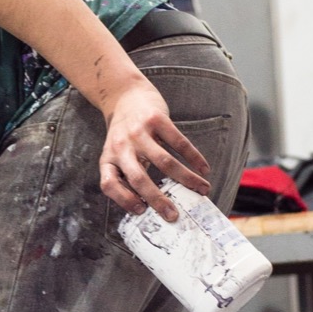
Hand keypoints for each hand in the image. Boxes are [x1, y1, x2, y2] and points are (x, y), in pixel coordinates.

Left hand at [99, 75, 210, 220]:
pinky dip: (194, 157)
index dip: (123, 200)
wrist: (125, 96)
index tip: (142, 210)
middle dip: (158, 200)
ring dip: (186, 179)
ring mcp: (139, 132)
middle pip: (139, 178)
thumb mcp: (115, 154)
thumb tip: (150, 205)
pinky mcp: (156, 119)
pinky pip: (179, 142)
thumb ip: (125, 174)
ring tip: (203, 189)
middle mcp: (121, 147)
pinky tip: (204, 168)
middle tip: (174, 215)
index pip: (109, 184)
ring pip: (165, 162)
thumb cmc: (123, 133)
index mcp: (108, 159)